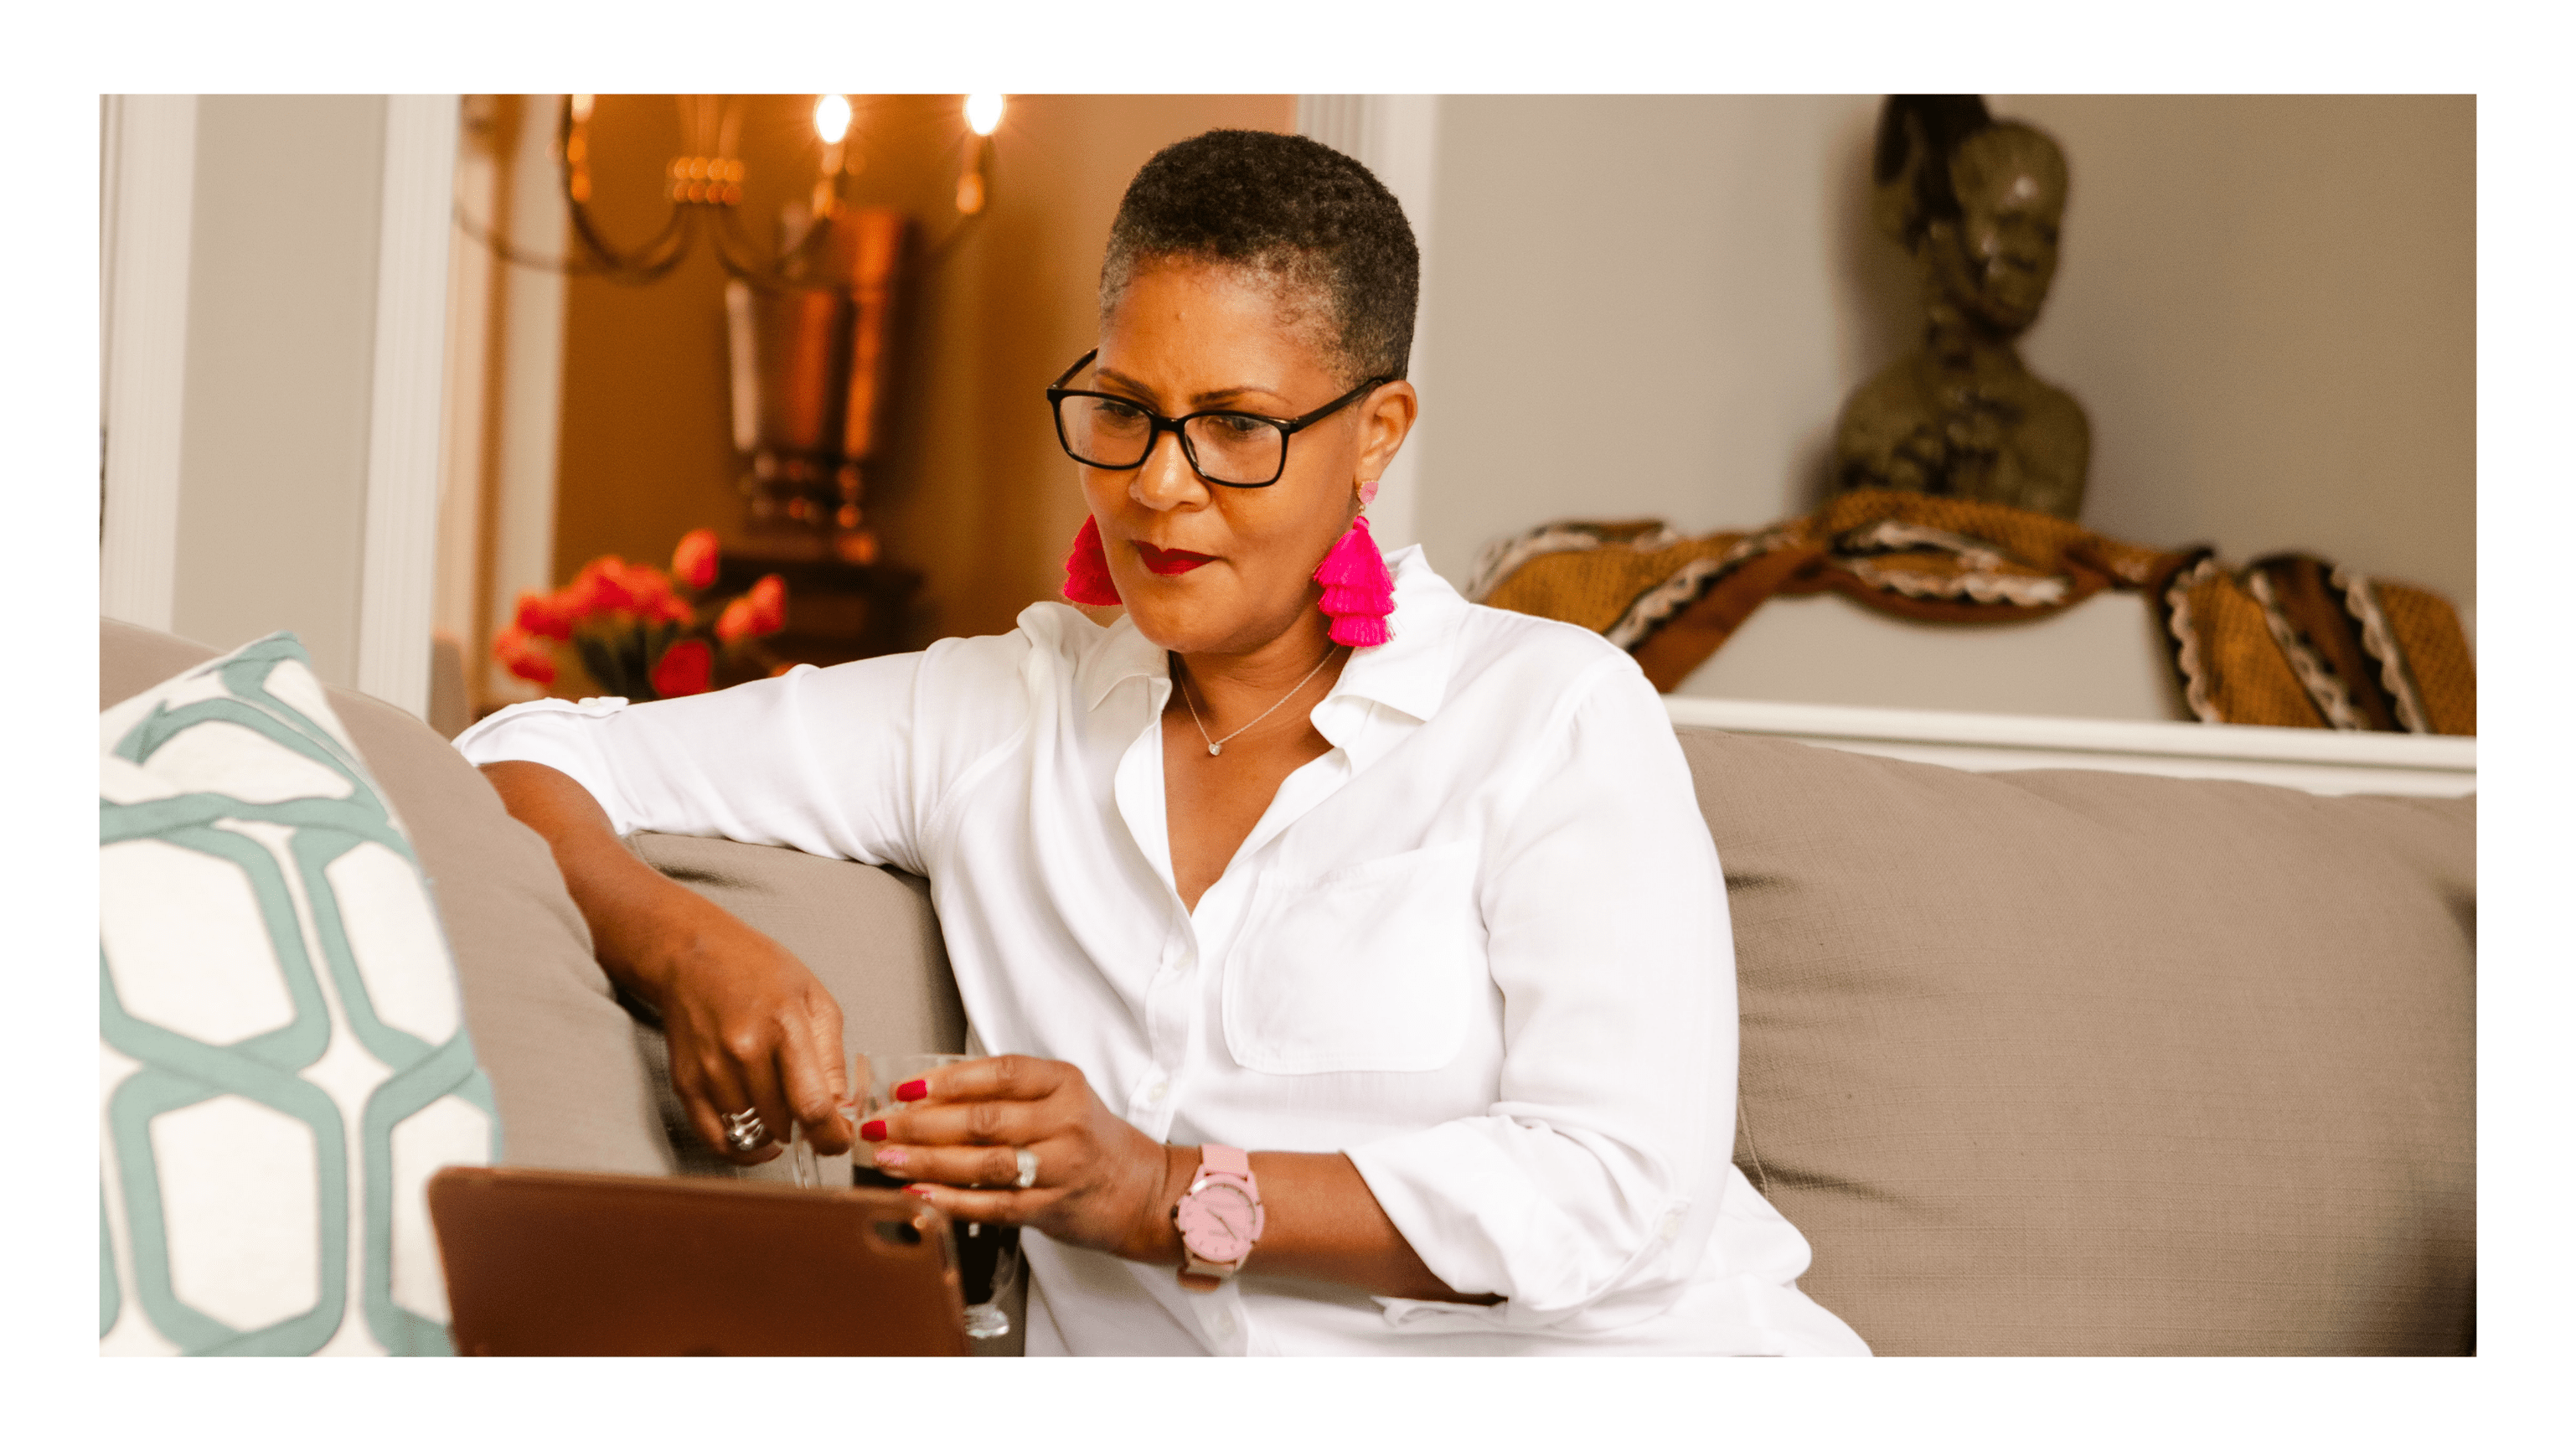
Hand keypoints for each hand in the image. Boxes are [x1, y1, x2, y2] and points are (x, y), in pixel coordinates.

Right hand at [637, 900, 852, 1165]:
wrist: (691, 954)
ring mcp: (711, 1069)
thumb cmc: (756, 968)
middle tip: (808, 1110)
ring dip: (772, 1131)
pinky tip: (755, 1130)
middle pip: (784, 1123)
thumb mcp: (815, 998)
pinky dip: (740, 1145)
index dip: (831, 1136)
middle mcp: (744, 1050)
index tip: (838, 1141)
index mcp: (784, 1025)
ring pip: (752, 1133)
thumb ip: (831, 1057)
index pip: (812, 1104)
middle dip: (804, 1126)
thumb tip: (840, 1109)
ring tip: (778, 1103)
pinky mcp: (686, 1083)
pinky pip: (717, 1138)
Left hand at [858, 1055, 1182, 1264]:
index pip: (1000, 1074)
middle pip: (983, 1120)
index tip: (905, 1087)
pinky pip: (991, 1204)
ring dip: (926, 1161)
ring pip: (982, 1163)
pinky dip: (949, 1199)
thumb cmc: (1090, 1140)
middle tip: (880, 1124)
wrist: (1141, 1190)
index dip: (947, 1080)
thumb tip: (926, 1095)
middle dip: (921, 1123)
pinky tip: (918, 1192)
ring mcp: (1060, 1168)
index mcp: (1064, 1084)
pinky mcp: (1050, 1209)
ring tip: (887, 1157)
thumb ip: (1006, 1093)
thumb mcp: (1061, 1099)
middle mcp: (1065, 1123)